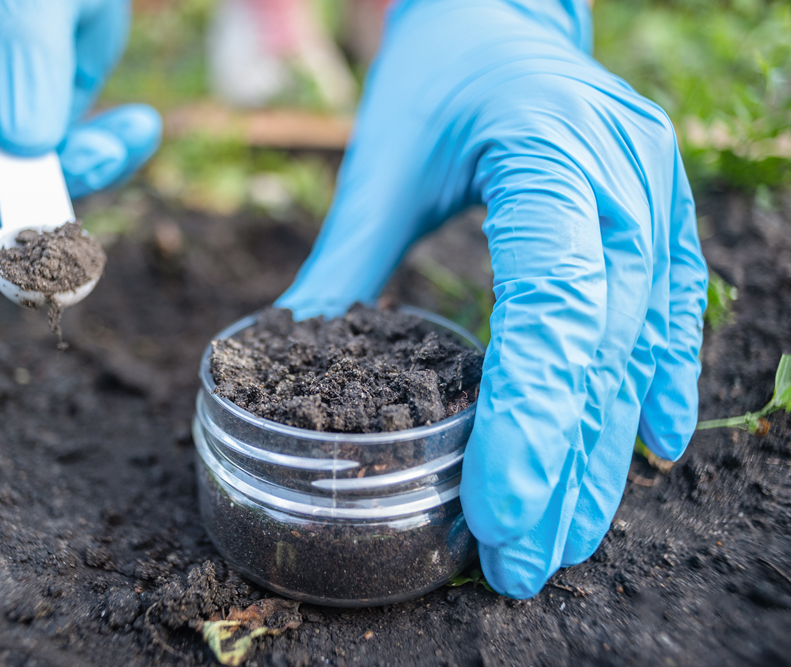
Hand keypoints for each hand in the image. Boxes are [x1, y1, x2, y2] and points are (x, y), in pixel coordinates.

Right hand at [0, 0, 160, 230]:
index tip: (25, 185)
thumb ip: (24, 52)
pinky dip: (111, 148)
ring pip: (32, 172)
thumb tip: (27, 146)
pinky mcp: (44, 106)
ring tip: (135, 131)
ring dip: (89, 166)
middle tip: (99, 161)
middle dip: (39, 180)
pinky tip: (142, 125)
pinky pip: (72, 150)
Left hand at [276, 0, 707, 596]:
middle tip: (522, 561)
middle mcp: (621, 178)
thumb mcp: (383, 160)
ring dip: (603, 449)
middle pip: (599, 346)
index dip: (529, 418)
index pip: (549, 306)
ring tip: (569, 536)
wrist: (501, 8)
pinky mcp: (658, 211)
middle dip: (562, 465)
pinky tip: (644, 448)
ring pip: (637, 344)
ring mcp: (653, 194)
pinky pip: (669, 310)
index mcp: (550, 154)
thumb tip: (285, 354)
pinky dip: (654, 383)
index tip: (499, 513)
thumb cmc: (438, 73)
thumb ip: (347, 259)